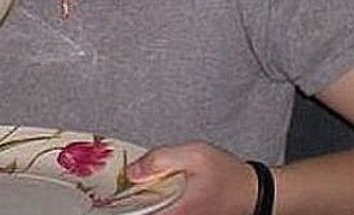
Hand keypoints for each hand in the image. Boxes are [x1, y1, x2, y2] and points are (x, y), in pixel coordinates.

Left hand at [129, 141, 257, 214]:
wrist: (253, 190)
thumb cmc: (228, 174)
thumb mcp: (194, 155)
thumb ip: (160, 160)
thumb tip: (132, 171)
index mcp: (178, 211)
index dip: (122, 205)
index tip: (110, 194)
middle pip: (144, 213)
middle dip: (130, 199)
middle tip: (122, 182)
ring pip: (152, 211)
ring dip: (141, 198)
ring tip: (137, 180)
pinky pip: (161, 210)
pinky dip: (153, 200)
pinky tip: (151, 186)